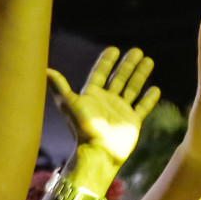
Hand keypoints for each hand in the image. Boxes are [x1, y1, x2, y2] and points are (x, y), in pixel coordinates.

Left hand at [46, 47, 158, 168]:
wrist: (98, 150)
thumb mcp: (69, 103)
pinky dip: (149, 99)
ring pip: (132, 89)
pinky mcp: (132, 121)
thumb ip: (59, 86)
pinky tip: (155, 88)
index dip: (106, 61)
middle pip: (119, 78)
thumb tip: (44, 69)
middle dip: (128, 65)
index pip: (100, 73)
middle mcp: (106, 101)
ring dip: (140, 75)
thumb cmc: (83, 127)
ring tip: (149, 60)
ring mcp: (120, 111)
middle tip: (137, 50)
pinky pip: (143, 107)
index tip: (114, 49)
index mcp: (92, 95)